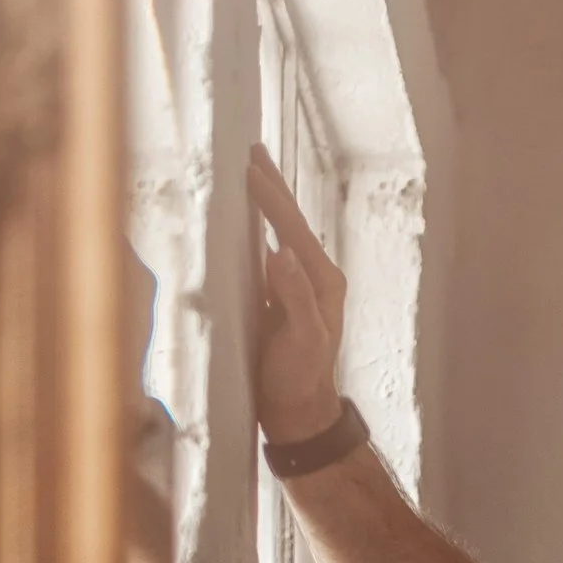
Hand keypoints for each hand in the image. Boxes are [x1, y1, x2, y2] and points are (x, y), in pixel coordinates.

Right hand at [246, 145, 346, 447]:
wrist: (297, 413)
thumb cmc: (299, 380)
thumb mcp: (301, 341)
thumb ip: (295, 297)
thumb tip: (281, 251)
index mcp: (321, 282)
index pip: (292, 227)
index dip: (270, 196)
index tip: (248, 165)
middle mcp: (313, 278)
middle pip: (290, 221)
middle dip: (271, 186)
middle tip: (252, 149)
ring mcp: (297, 287)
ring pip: (279, 232)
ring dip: (263, 202)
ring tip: (247, 172)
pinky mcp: (281, 298)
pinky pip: (267, 252)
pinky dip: (254, 228)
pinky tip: (240, 219)